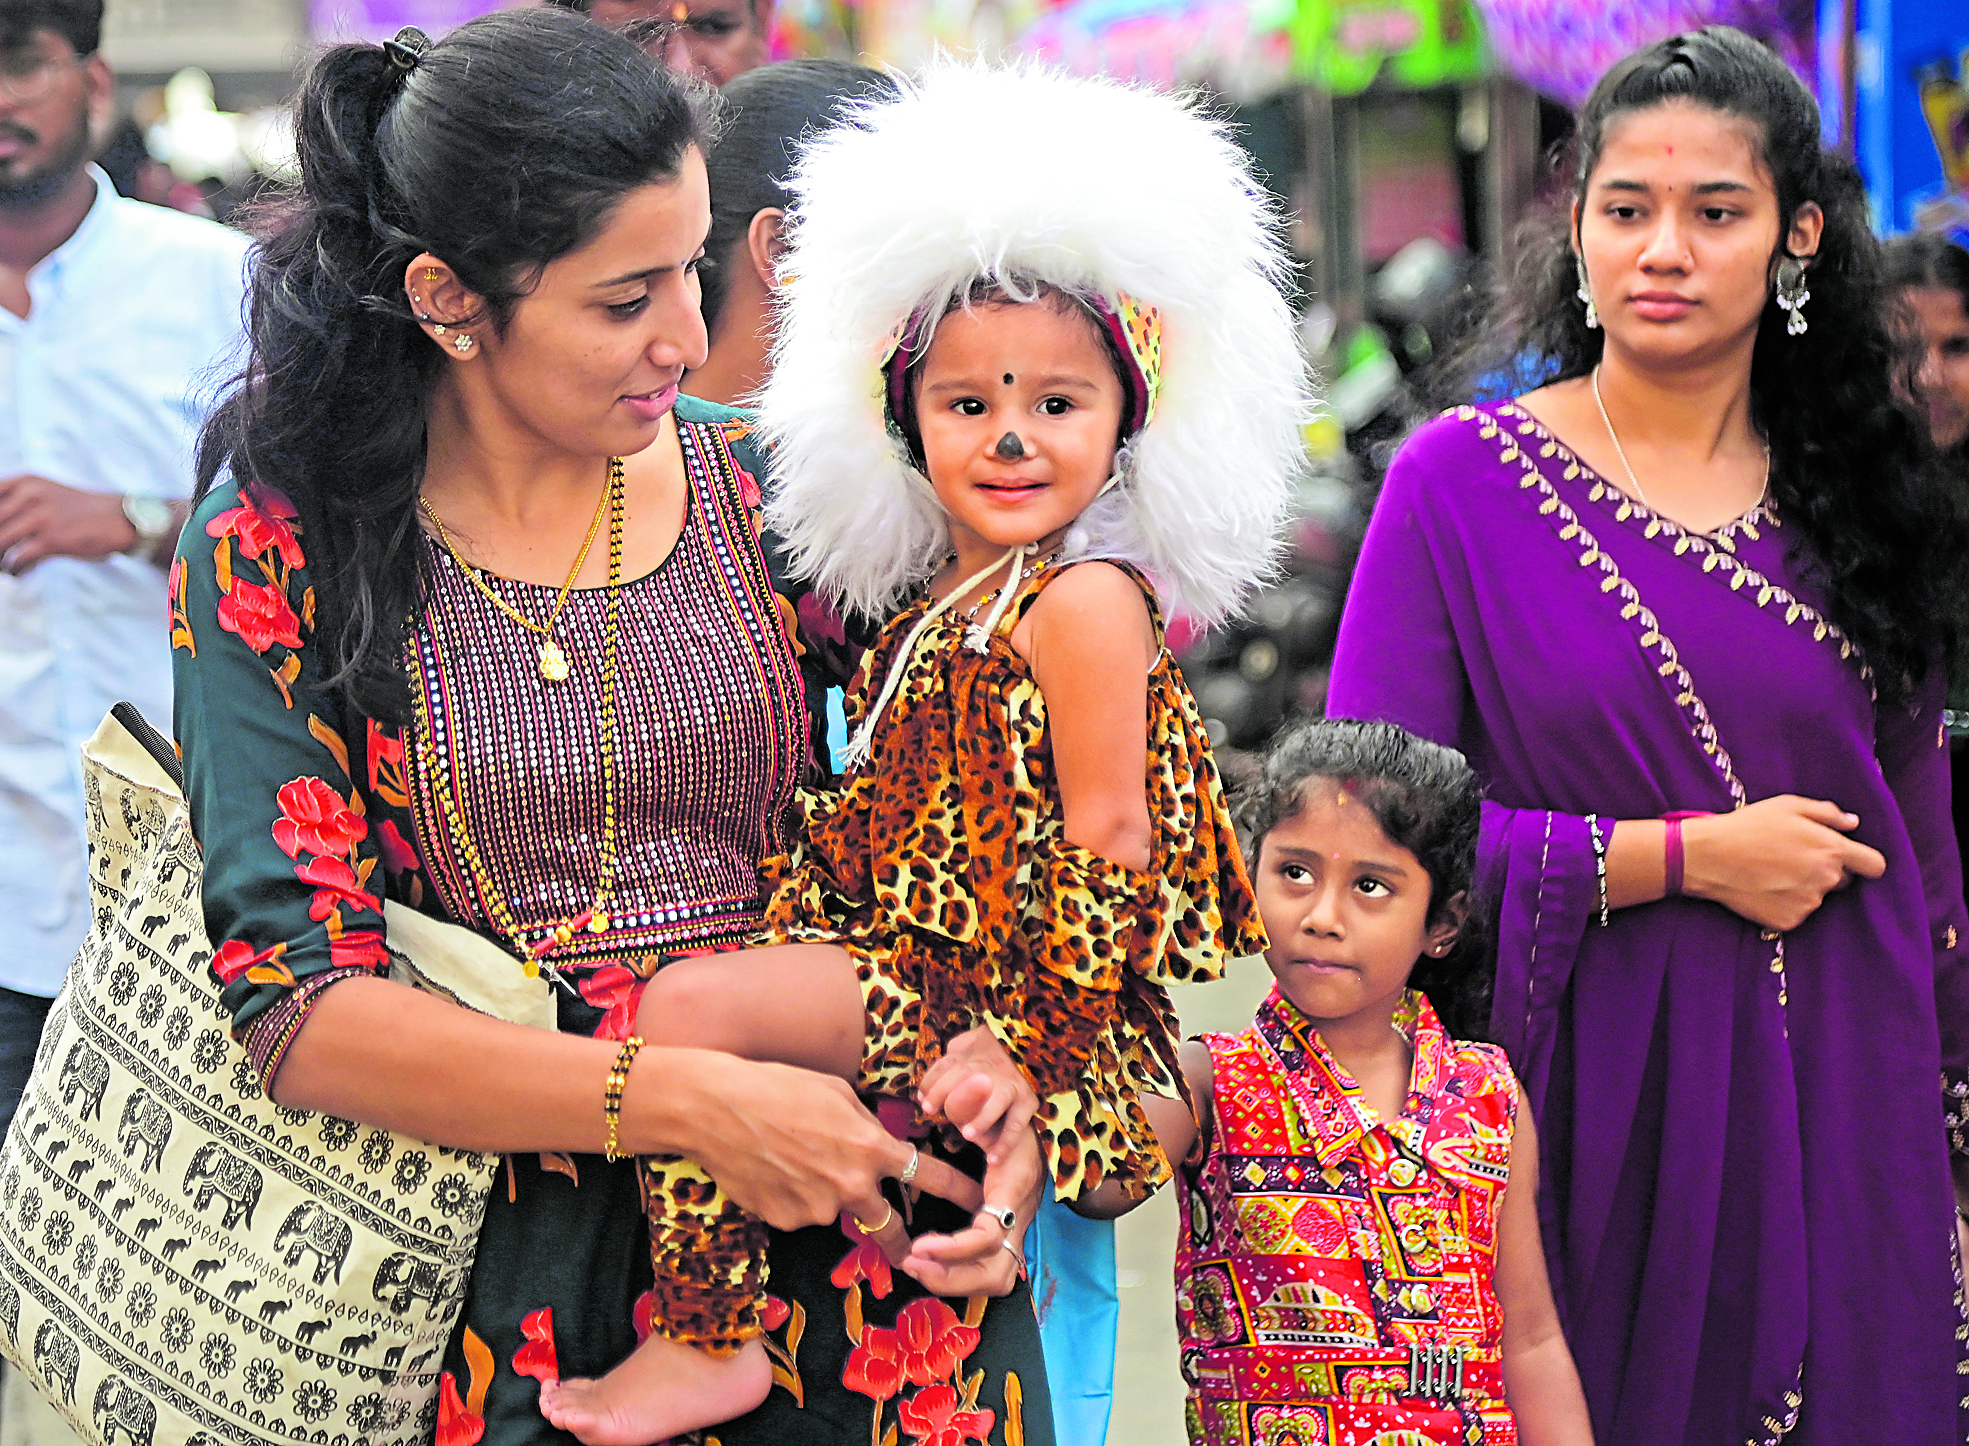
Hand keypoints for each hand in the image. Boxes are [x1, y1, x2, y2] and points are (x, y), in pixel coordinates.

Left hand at [0, 475, 139, 572]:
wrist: (118, 519)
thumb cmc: (80, 510)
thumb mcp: (45, 491)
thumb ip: (17, 499)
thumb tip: (0, 524)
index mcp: (25, 481)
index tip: (1, 530)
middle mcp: (30, 495)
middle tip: (1, 551)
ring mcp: (40, 518)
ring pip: (0, 542)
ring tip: (3, 565)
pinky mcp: (51, 540)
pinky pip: (17, 559)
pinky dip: (13, 569)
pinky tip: (16, 571)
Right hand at [667, 1053, 981, 1233]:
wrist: (717, 1108)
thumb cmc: (779, 1088)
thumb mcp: (838, 1092)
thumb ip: (866, 1123)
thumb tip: (880, 1141)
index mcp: (871, 1146)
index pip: (928, 1175)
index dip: (959, 1191)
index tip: (979, 1202)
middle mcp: (850, 1184)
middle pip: (890, 1226)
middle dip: (904, 1242)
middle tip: (913, 1249)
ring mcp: (816, 1208)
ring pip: (835, 1211)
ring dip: (827, 1196)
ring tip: (793, 1160)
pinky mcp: (786, 1222)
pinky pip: (800, 1214)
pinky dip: (794, 1199)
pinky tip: (772, 1171)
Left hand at [903, 1118, 1044, 1298]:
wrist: (1032, 1120)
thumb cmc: (1006, 1116)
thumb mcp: (991, 1112)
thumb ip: (974, 1114)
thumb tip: (958, 1121)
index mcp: (1013, 1190)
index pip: (988, 1237)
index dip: (953, 1248)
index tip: (919, 1244)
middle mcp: (1019, 1217)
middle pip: (996, 1274)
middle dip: (951, 1278)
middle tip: (912, 1263)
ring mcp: (1016, 1229)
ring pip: (995, 1279)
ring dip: (954, 1281)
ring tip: (916, 1266)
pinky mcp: (1006, 1234)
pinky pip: (987, 1268)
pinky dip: (959, 1273)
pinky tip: (930, 1261)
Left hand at [917, 1026, 1037, 1165]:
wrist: (1023, 1050)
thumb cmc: (983, 1060)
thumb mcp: (963, 1053)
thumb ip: (945, 1068)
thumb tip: (921, 1095)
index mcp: (970, 1055)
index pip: (947, 1066)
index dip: (932, 1084)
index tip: (924, 1104)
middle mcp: (990, 1068)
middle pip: (967, 1076)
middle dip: (949, 1095)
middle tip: (935, 1113)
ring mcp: (1011, 1084)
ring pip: (998, 1099)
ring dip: (983, 1117)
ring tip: (968, 1135)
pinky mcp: (1027, 1102)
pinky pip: (1017, 1124)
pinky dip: (1006, 1142)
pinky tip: (993, 1159)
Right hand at [1682, 795, 1885, 931]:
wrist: (1708, 857)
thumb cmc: (1747, 826)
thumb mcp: (1787, 806)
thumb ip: (1827, 813)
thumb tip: (1852, 824)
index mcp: (1831, 849)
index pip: (1874, 865)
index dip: (1865, 862)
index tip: (1852, 861)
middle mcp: (1825, 878)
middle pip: (1842, 880)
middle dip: (1825, 871)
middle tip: (1792, 860)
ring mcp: (1808, 903)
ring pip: (1817, 896)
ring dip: (1802, 887)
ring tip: (1770, 872)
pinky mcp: (1789, 920)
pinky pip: (1796, 912)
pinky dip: (1784, 903)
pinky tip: (1763, 889)